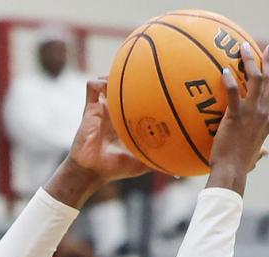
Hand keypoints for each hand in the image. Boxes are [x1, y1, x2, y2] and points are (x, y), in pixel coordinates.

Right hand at [45, 80, 151, 208]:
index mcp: (126, 122)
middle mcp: (114, 113)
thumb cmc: (114, 168)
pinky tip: (109, 85)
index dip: (144, 92)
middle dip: (130, 77)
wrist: (92, 171)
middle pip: (121, 88)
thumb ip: (157, 161)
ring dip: (114, 76)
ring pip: (107, 82)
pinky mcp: (89, 108)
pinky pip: (91, 86)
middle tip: (144, 73)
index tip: (157, 86)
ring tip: (125, 76)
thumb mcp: (141, 163)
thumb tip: (179, 171)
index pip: (136, 101)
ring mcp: (101, 109)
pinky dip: (99, 82)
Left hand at [207, 42, 268, 193]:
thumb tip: (266, 154)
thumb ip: (261, 152)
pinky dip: (230, 80)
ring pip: (257, 80)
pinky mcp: (236, 116)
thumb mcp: (255, 157)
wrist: (232, 170)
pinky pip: (234, 92)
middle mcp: (265, 114)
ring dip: (251, 61)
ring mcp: (252, 113)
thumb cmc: (241, 166)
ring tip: (244, 48)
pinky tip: (224, 70)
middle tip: (268, 48)